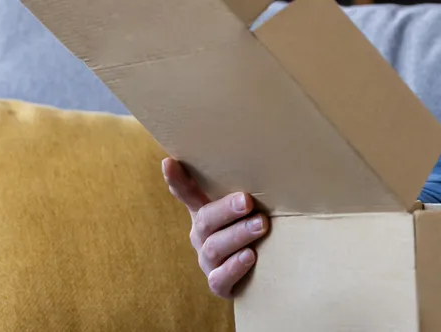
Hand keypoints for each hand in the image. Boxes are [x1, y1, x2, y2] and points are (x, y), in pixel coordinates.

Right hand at [162, 157, 269, 297]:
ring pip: (215, 247)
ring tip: (261, 225)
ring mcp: (208, 261)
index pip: (188, 194)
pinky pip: (220, 278)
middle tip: (248, 200)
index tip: (169, 162)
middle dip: (226, 209)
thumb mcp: (250, 210)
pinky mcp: (219, 284)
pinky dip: (234, 267)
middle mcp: (202, 235)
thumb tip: (272, 156)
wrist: (260, 274)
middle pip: (206, 219)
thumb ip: (249, 191)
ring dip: (238, 234)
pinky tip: (250, 256)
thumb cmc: (255, 230)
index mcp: (206, 213)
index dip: (178, 179)